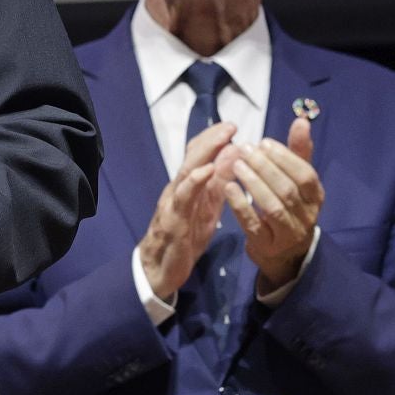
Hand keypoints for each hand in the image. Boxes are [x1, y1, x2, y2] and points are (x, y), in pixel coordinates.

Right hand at [137, 121, 237, 300]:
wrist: (160, 269)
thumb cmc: (184, 238)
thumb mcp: (207, 208)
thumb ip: (219, 184)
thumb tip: (233, 157)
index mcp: (189, 187)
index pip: (198, 155)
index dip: (213, 139)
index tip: (232, 126)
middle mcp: (178, 189)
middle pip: (192, 157)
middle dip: (211, 139)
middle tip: (231, 125)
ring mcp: (173, 203)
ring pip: (187, 171)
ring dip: (205, 153)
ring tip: (222, 139)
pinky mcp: (173, 220)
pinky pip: (183, 197)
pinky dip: (195, 181)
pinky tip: (207, 171)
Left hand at [225, 117, 323, 294]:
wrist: (284, 252)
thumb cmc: (290, 206)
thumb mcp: (296, 180)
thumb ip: (298, 151)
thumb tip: (302, 120)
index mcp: (316, 197)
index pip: (305, 175)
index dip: (285, 158)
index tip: (263, 142)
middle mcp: (307, 217)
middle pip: (287, 190)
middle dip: (265, 167)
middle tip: (244, 149)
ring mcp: (288, 234)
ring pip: (272, 208)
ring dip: (253, 184)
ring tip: (236, 165)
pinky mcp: (267, 246)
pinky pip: (254, 225)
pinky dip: (241, 206)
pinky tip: (228, 188)